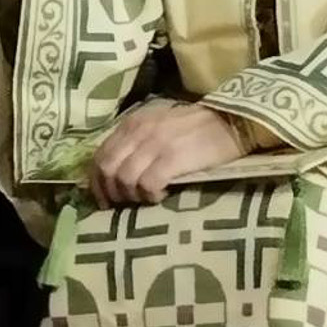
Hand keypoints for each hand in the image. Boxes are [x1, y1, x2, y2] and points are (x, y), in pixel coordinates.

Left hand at [88, 101, 242, 207]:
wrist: (229, 120)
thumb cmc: (193, 128)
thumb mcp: (157, 127)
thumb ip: (136, 143)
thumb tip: (116, 173)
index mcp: (132, 124)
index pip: (100, 155)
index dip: (97, 182)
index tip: (104, 201)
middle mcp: (138, 131)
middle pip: (107, 169)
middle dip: (111, 193)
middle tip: (123, 206)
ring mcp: (154, 144)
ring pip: (124, 178)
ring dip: (132, 196)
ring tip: (147, 199)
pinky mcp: (172, 158)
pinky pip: (147, 184)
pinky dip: (150, 196)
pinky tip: (162, 195)